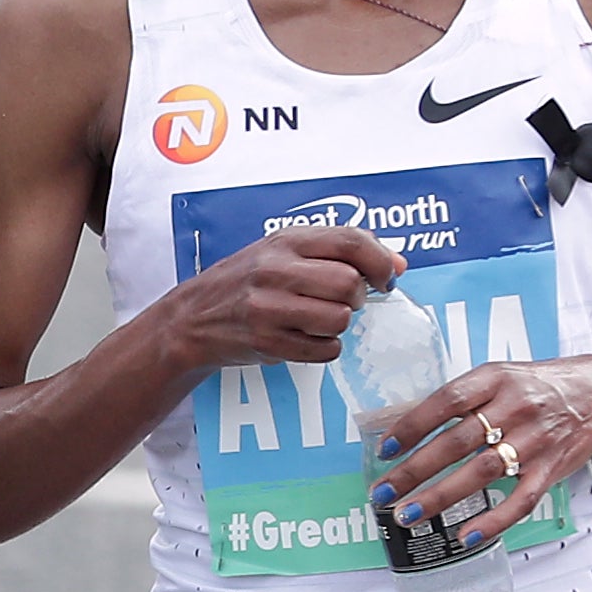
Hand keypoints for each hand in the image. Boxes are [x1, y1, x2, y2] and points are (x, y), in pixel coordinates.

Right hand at [164, 221, 400, 377]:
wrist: (192, 317)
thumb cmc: (245, 282)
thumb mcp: (283, 251)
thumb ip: (338, 251)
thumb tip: (398, 265)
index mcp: (285, 241)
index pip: (351, 242)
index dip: (380, 261)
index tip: (387, 277)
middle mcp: (275, 271)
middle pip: (349, 285)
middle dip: (357, 298)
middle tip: (344, 301)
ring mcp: (268, 308)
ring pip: (339, 319)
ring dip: (339, 324)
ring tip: (320, 319)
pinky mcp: (267, 342)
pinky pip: (324, 350)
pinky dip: (325, 347)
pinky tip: (306, 338)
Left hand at [369, 352, 591, 543]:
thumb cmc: (537, 386)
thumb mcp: (500, 376)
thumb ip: (463, 399)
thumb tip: (409, 428)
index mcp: (495, 379)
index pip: (446, 402)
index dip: (413, 426)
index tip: (385, 449)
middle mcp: (514, 407)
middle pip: (458, 442)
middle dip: (415, 470)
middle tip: (383, 492)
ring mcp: (535, 440)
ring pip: (483, 472)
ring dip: (441, 497)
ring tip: (408, 516)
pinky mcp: (551, 468)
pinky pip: (521, 500)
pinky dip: (493, 521)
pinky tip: (465, 536)